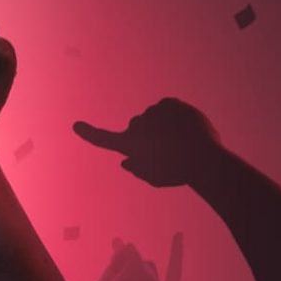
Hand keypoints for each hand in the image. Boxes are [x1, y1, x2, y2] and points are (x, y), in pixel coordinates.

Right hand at [72, 98, 227, 188]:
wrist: (203, 156)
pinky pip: (167, 108)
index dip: (89, 133)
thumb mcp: (154, 178)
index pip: (103, 139)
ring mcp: (151, 112)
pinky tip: (185, 127)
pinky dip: (174, 116)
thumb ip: (137, 169)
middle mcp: (135, 126)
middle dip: (148, 136)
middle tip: (170, 151)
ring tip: (184, 142)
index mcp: (129, 145)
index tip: (76, 126)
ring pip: (154, 118)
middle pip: (137, 130)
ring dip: (164, 126)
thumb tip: (126, 161)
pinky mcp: (167, 103)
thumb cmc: (177, 172)